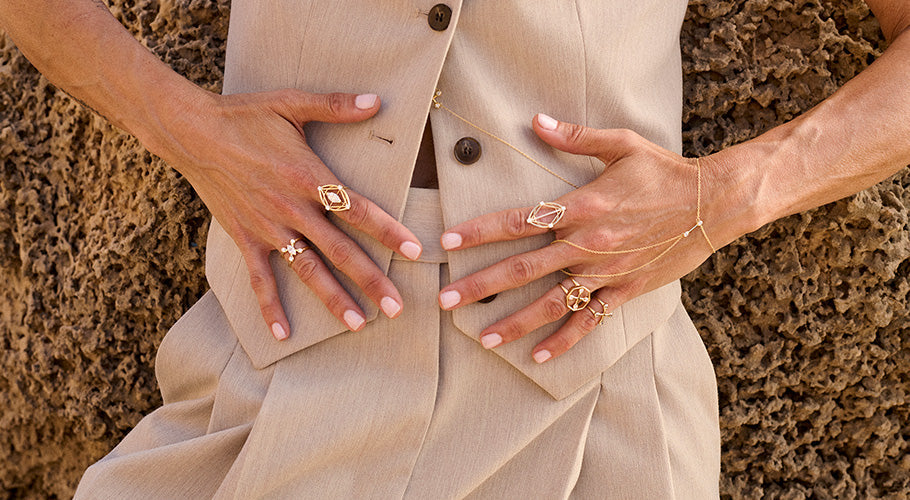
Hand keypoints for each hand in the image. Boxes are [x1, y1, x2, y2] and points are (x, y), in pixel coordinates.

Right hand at [156, 89, 421, 339]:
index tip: (414, 250)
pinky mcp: (245, 238)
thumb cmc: (245, 115)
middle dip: (370, 280)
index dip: (388, 230)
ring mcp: (268, 227)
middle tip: (396, 308)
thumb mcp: (291, 102)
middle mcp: (292, 208)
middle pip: (340, 251)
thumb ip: (335, 106)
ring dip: (333, 299)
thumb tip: (376, 101)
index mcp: (308, 177)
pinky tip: (283, 335)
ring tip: (358, 324)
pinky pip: (260, 279)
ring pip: (307, 270)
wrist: (191, 132)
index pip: (358, 209)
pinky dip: (270, 308)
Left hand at [437, 114, 743, 362]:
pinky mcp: (625, 290)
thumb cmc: (664, 171)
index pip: (517, 221)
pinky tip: (539, 355)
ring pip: (550, 304)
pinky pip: (589, 320)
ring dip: (514, 323)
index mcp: (580, 206)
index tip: (447, 243)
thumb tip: (535, 120)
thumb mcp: (622, 144)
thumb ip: (575, 137)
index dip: (479, 232)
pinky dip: (564, 340)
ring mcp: (605, 272)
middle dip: (481, 287)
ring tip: (482, 338)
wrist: (713, 204)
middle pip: (522, 269)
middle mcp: (586, 243)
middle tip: (446, 300)